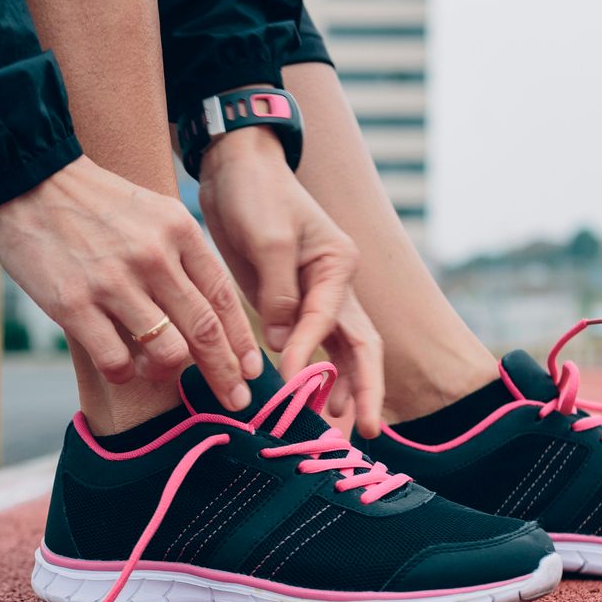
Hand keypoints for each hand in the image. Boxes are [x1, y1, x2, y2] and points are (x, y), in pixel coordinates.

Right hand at [0, 156, 263, 407]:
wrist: (26, 182)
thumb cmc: (92, 203)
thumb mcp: (151, 211)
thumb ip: (181, 254)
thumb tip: (210, 308)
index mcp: (178, 231)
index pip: (223, 297)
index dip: (242, 341)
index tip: (252, 370)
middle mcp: (153, 258)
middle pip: (205, 331)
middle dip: (226, 373)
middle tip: (237, 402)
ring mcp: (114, 283)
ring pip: (167, 352)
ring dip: (168, 373)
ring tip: (157, 371)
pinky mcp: (74, 304)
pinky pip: (116, 361)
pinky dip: (124, 374)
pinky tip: (120, 368)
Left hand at [197, 127, 385, 436]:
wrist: (237, 171)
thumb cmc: (258, 194)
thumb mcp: (267, 238)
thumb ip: (278, 293)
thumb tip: (282, 345)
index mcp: (338, 266)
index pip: (330, 320)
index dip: (310, 352)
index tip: (289, 378)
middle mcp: (335, 286)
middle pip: (360, 347)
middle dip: (365, 389)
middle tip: (364, 431)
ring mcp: (314, 298)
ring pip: (339, 353)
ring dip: (342, 389)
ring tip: (337, 427)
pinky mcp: (289, 305)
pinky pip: (308, 347)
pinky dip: (312, 375)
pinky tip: (308, 402)